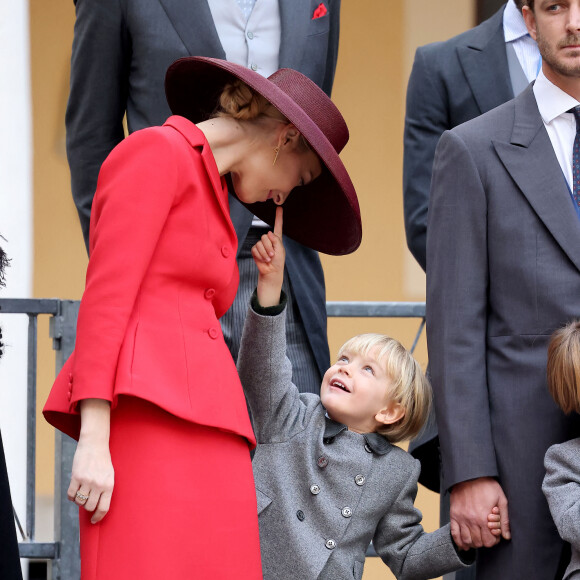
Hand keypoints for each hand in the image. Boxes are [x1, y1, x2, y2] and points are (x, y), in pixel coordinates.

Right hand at [67, 399, 114, 523]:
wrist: (95, 444)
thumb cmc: (103, 461)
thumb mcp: (109, 475)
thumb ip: (105, 489)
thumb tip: (97, 507)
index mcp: (109, 485)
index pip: (103, 508)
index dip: (98, 517)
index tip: (94, 520)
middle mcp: (98, 484)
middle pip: (89, 506)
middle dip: (87, 506)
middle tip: (87, 500)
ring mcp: (86, 481)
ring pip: (80, 502)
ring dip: (79, 501)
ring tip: (82, 492)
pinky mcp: (76, 477)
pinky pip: (71, 495)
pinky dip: (71, 496)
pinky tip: (75, 491)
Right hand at [253, 206, 284, 306]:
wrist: (271, 272)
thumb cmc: (278, 262)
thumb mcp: (280, 250)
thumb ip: (276, 240)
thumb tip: (269, 233)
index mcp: (277, 239)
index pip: (278, 226)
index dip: (278, 217)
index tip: (279, 208)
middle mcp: (269, 240)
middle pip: (266, 236)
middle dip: (269, 246)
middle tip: (272, 255)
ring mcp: (261, 244)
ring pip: (260, 243)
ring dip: (265, 252)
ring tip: (268, 258)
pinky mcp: (255, 250)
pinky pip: (255, 248)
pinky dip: (260, 255)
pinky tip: (263, 259)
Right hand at [450, 477, 509, 549]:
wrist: (469, 475)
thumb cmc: (487, 485)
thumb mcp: (501, 500)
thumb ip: (504, 520)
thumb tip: (507, 536)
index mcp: (484, 518)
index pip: (489, 541)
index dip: (494, 540)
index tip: (494, 535)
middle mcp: (471, 520)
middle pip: (478, 542)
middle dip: (484, 541)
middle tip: (486, 535)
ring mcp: (461, 518)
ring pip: (466, 540)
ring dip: (472, 543)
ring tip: (476, 538)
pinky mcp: (454, 514)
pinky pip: (454, 533)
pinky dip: (458, 541)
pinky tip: (463, 543)